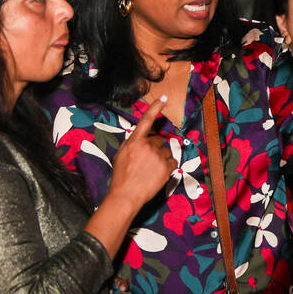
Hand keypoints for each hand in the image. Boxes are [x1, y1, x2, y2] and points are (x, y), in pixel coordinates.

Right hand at [109, 95, 177, 209]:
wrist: (126, 195)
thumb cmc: (121, 176)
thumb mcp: (121, 155)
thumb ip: (132, 143)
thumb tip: (141, 137)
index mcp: (135, 141)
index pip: (146, 120)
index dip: (155, 108)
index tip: (164, 98)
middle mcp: (148, 146)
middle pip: (158, 140)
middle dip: (154, 147)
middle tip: (146, 160)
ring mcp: (158, 157)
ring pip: (166, 150)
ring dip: (161, 156)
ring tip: (151, 169)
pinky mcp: (167, 168)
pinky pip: (172, 161)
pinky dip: (167, 166)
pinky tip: (158, 173)